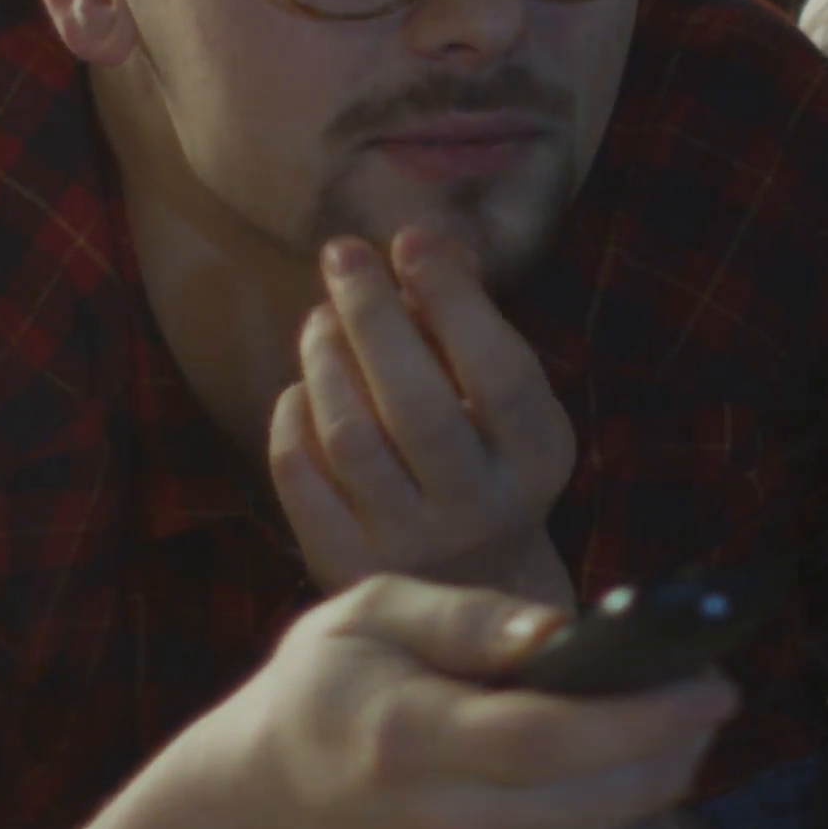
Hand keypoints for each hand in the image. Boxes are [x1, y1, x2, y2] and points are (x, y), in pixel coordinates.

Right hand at [236, 574, 733, 828]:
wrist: (267, 817)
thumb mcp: (366, 618)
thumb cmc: (324, 693)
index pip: (548, 738)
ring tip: (682, 707)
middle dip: (677, 740)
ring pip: (607, 823)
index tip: (714, 681)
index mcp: (409, 741)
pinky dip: (620, 796)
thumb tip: (563, 630)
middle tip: (717, 686)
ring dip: (661, 768)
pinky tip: (623, 749)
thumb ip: (465, 616)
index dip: (644, 715)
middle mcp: (446, 822)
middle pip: (599, 791)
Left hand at [273, 228, 578, 602]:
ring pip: (351, 437)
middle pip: (416, 404)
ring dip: (326, 359)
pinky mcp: (344, 564)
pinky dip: (293, 417)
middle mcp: (478, 508)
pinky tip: (304, 388)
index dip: (453, 301)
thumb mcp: (505, 400)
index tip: (410, 241)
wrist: (472, 587)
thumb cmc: (487, 461)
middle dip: (372, 315)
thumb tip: (429, 242)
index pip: (498, 374)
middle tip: (343, 254)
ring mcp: (408, 544)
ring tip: (320, 317)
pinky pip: (301, 476)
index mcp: (534, 459)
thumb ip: (472, 322)